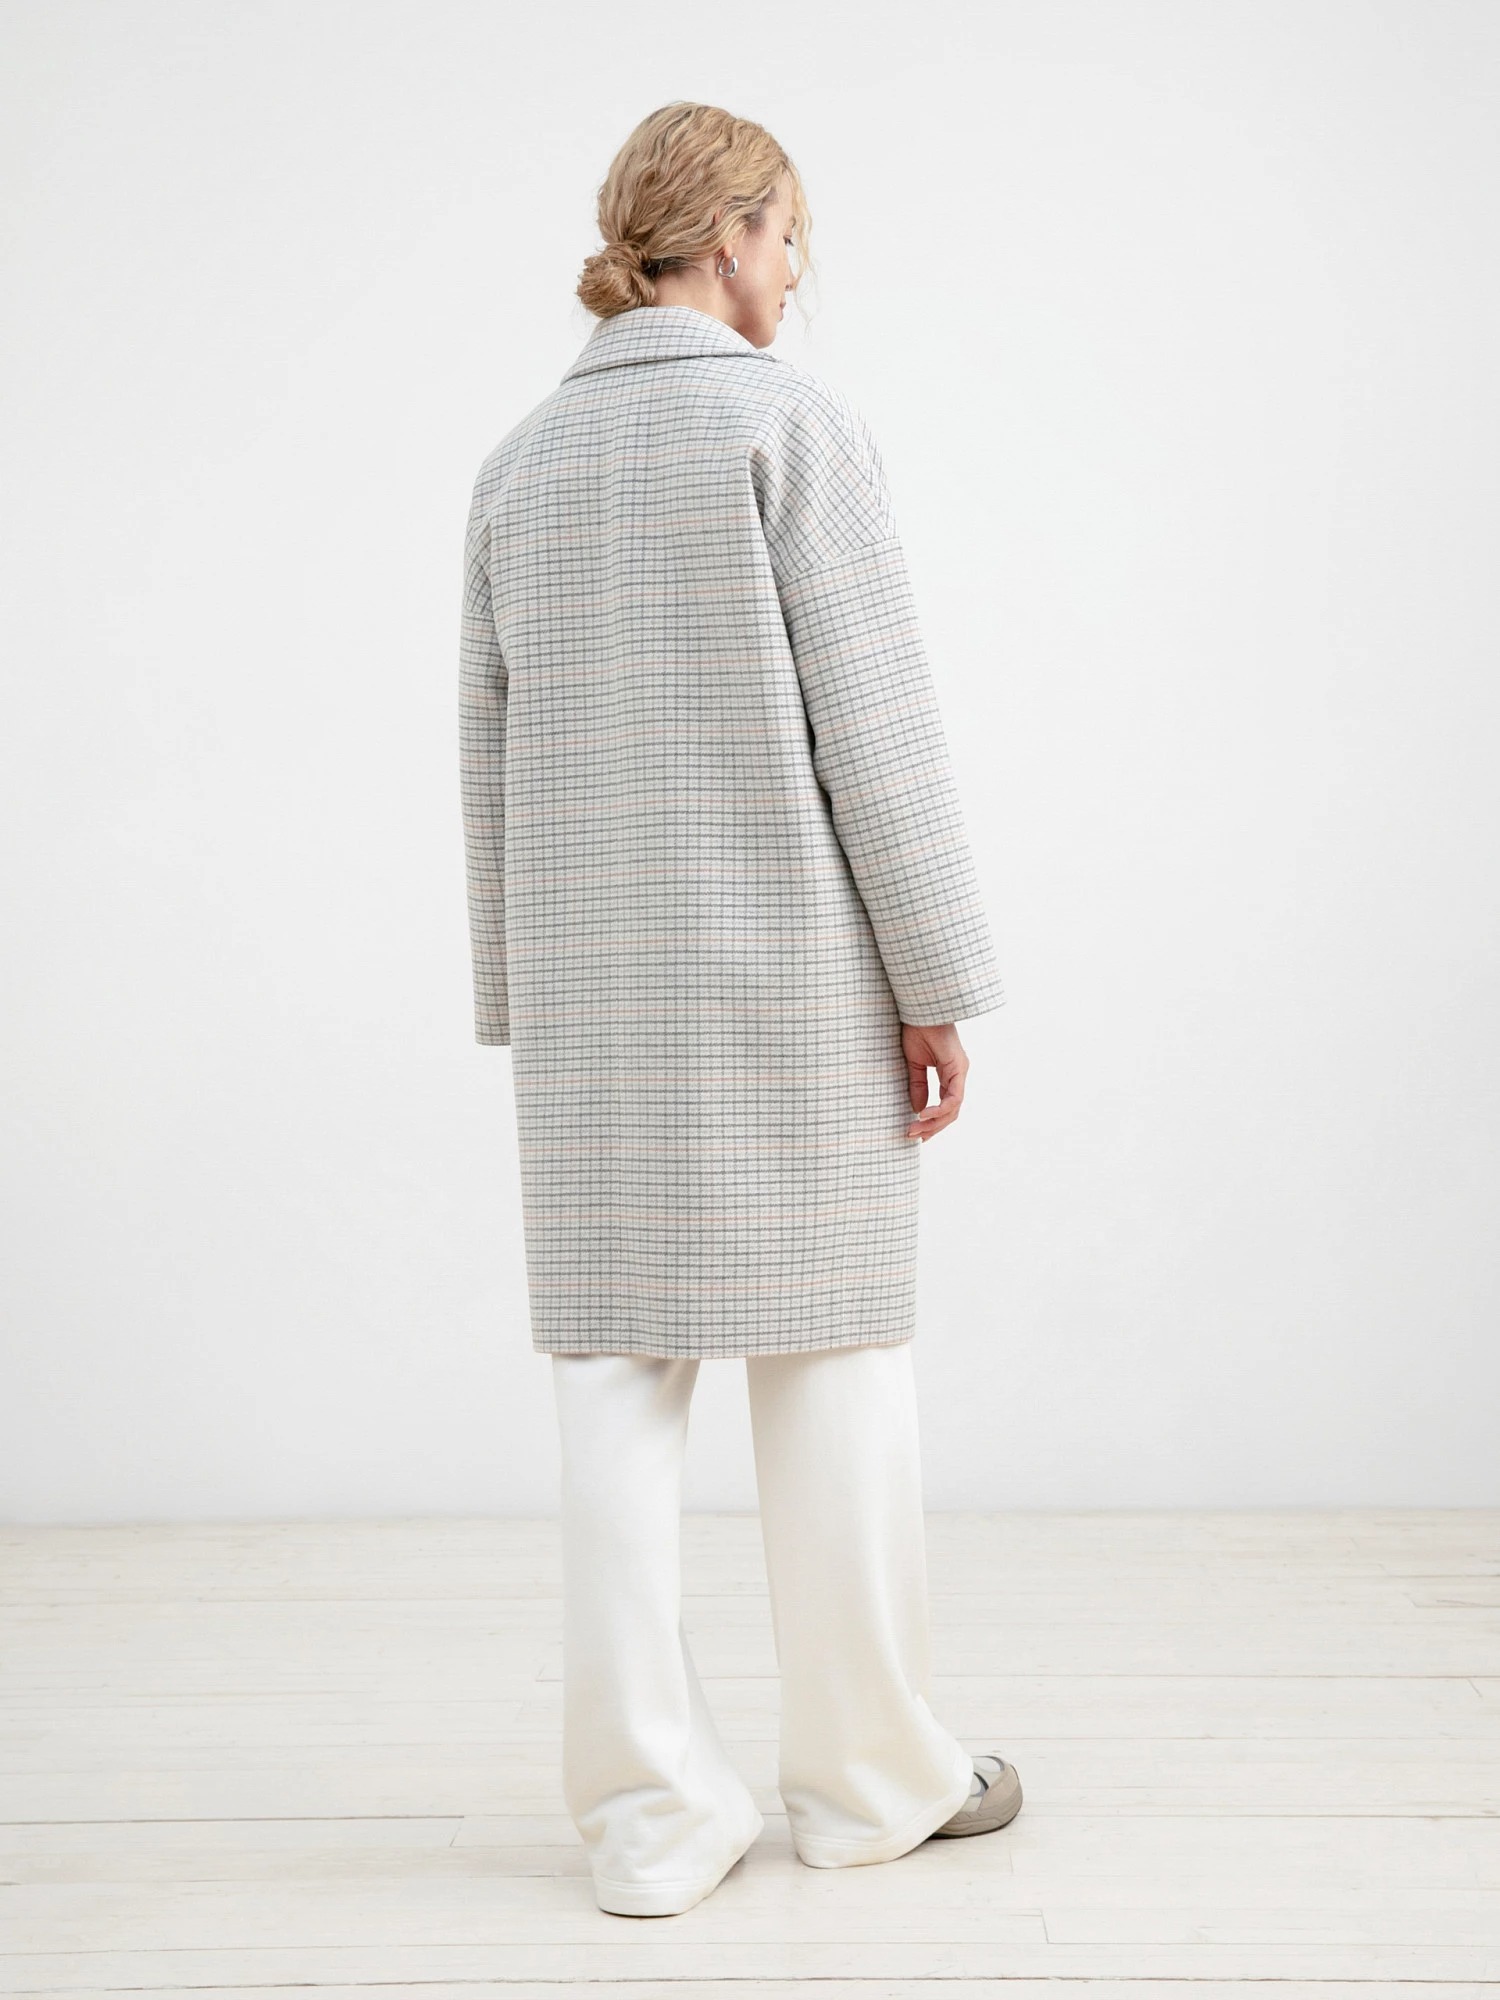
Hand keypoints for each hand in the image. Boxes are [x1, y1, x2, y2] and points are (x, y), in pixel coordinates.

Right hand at [902, 1020, 968, 1140]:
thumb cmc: (916, 1029)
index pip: (946, 1105)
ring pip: (953, 1109)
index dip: (933, 1121)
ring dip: (934, 1122)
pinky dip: (939, 1110)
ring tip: (915, 1129)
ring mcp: (960, 1072)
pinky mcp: (957, 1068)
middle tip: (913, 1135)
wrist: (920, 1009)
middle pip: (951, 1112)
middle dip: (932, 1127)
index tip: (916, 1131)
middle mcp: (958, 1075)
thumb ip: (918, 1085)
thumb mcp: (913, 1063)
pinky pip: (953, 1098)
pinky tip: (923, 1114)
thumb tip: (918, 1108)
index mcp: (949, 1073)